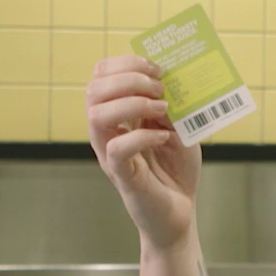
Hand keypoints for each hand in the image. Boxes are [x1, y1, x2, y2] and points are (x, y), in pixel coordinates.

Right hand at [86, 56, 199, 248]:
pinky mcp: (122, 175)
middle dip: (128, 78)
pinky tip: (164, 137)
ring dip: (132, 103)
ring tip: (161, 109)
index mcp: (118, 114)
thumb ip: (173, 104)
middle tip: (160, 88)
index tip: (157, 68)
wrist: (180, 212)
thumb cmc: (175, 169)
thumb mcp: (179, 127)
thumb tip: (171, 81)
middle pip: (94, 89)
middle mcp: (107, 131)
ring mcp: (111, 153)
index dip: (125, 64)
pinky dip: (142, 136)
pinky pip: (118, 148)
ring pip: (96, 115)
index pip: (101, 75)